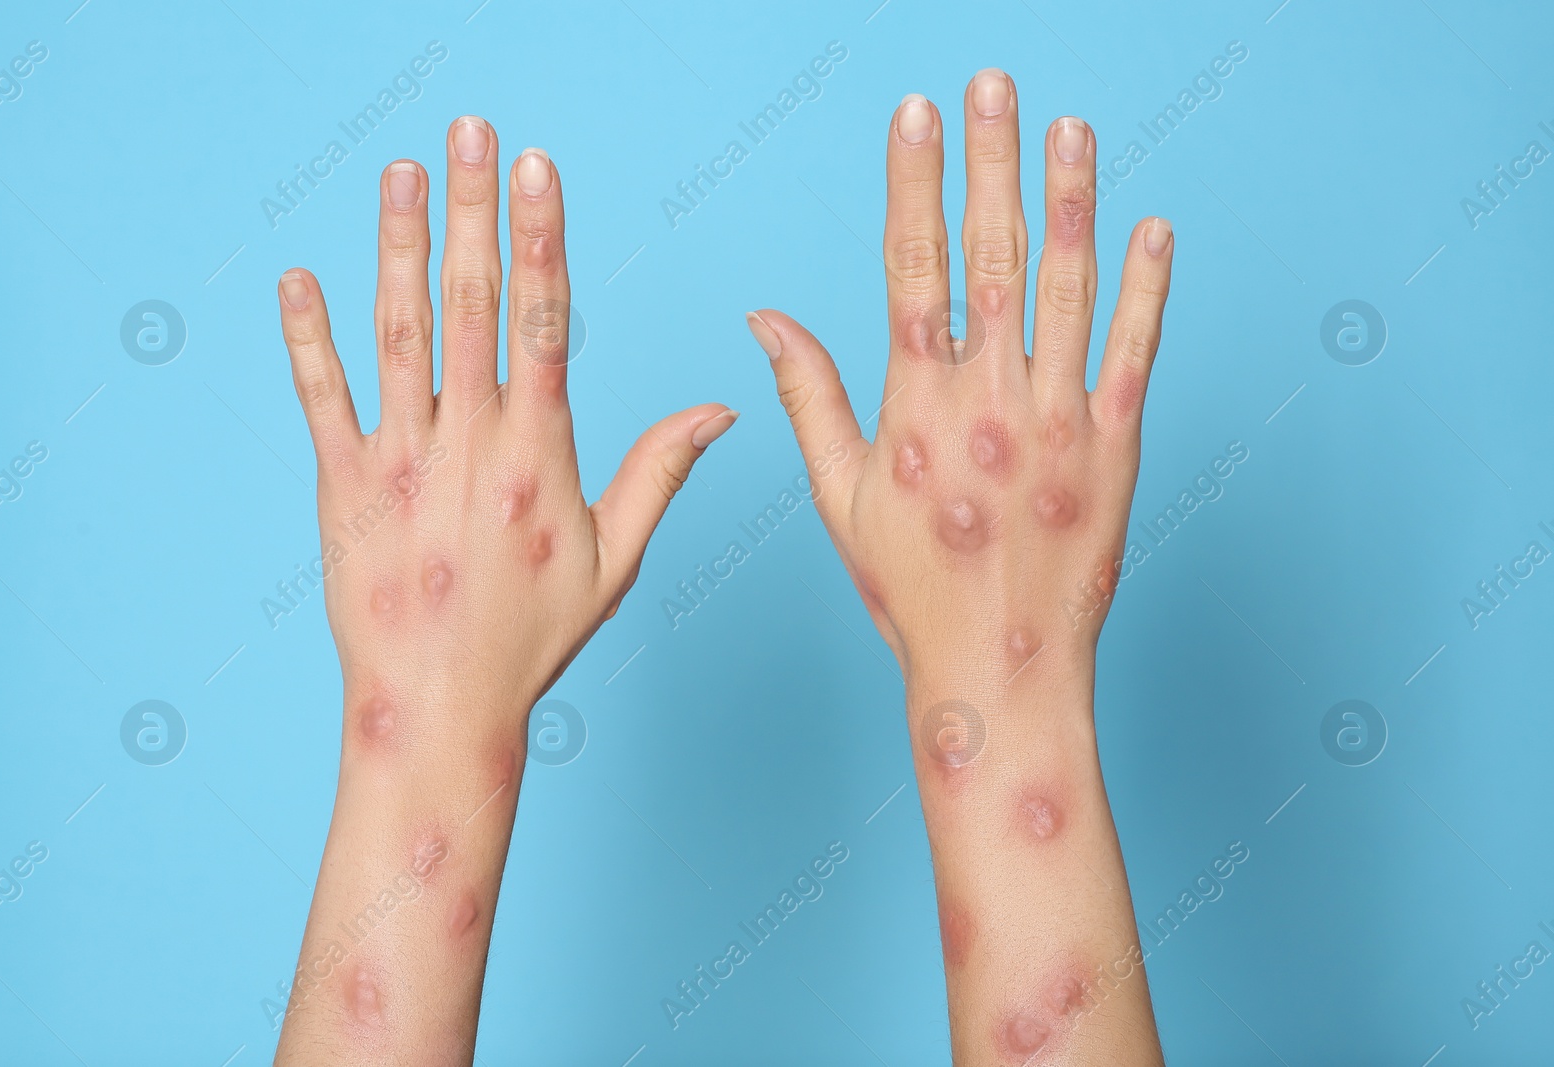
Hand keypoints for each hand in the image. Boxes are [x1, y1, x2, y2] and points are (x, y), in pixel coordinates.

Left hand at [273, 117, 733, 1063]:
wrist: (438, 704)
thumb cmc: (532, 636)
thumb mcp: (615, 557)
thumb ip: (662, 470)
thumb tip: (723, 406)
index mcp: (539, 453)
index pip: (545, 321)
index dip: (541, 237)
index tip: (536, 170)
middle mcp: (469, 443)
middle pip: (474, 304)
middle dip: (474, 210)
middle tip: (471, 133)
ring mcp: (401, 461)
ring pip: (400, 334)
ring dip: (399, 247)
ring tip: (400, 174)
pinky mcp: (343, 487)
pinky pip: (322, 399)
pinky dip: (309, 338)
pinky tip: (298, 279)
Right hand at [748, 70, 1170, 1064]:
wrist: (999, 667)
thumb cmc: (910, 590)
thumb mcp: (841, 496)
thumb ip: (808, 397)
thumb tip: (764, 317)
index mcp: (917, 406)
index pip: (912, 268)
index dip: (914, 184)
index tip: (915, 116)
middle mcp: (989, 400)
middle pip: (991, 257)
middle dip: (991, 162)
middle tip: (994, 84)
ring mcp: (1058, 421)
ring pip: (1066, 289)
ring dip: (1070, 201)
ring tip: (1070, 128)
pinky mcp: (1116, 450)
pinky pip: (1134, 354)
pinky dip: (1146, 289)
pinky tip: (1151, 227)